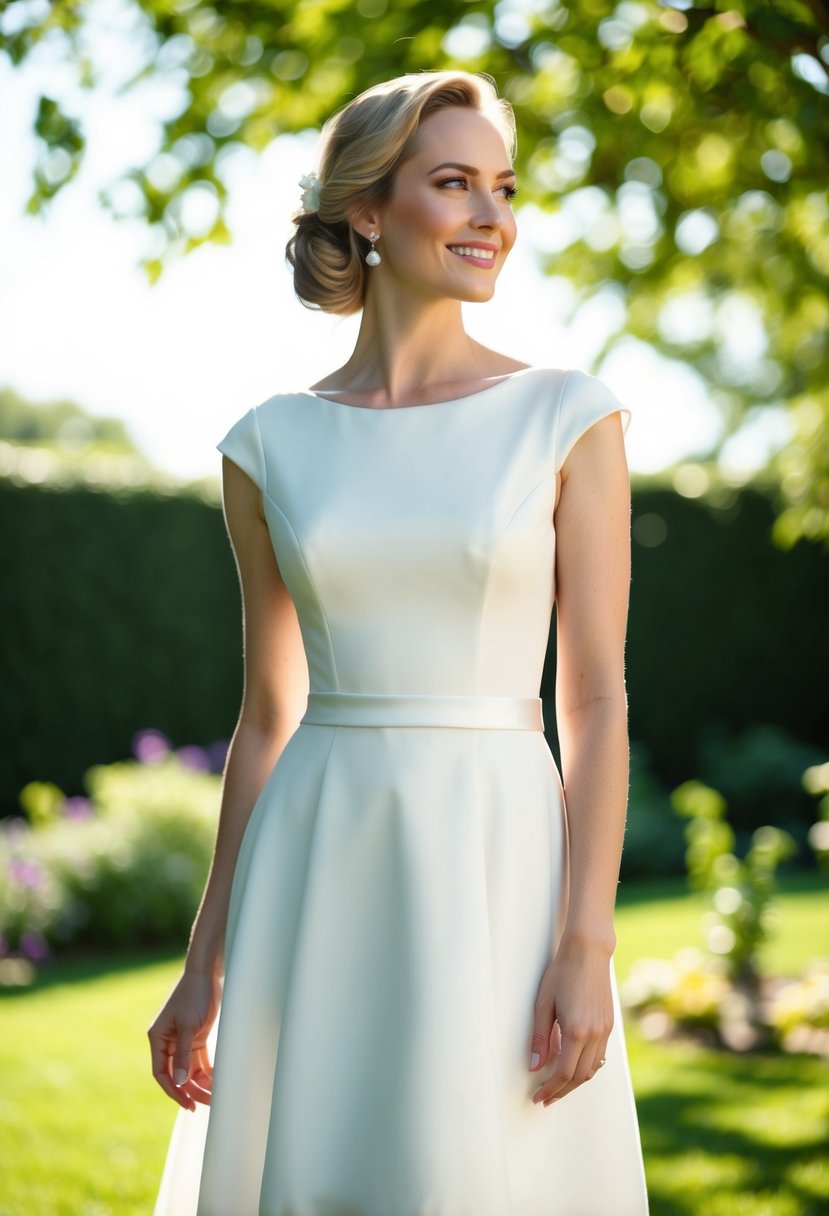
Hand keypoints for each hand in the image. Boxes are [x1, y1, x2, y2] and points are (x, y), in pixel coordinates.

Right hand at [148, 969, 221, 1110]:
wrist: (207, 974)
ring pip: (188, 1070)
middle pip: (176, 1075)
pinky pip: (199, 1061)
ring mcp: (182, 1041)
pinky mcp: (196, 1038)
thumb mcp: (189, 1026)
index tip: (187, 1104)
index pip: (161, 1073)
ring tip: (214, 1096)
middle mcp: (167, 1042)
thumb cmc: (194, 995)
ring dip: (200, 1084)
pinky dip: (207, 1072)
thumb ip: (183, 1054)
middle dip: (190, 1090)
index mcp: (158, 1039)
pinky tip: (216, 1082)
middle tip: (204, 1104)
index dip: (173, 1090)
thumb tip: (179, 1082)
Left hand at [527, 937, 613, 1106]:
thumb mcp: (543, 1004)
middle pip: (579, 1077)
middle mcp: (594, 1034)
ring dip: (574, 1083)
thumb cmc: (562, 973)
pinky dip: (586, 1068)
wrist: (588, 952)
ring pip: (592, 1069)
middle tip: (545, 1098)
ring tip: (557, 1087)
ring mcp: (605, 1031)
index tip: (539, 1097)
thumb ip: (540, 1038)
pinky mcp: (609, 1025)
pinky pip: (599, 1056)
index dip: (550, 1089)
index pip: (564, 1073)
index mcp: (576, 1030)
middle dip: (561, 1092)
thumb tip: (535, 1067)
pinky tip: (573, 1066)